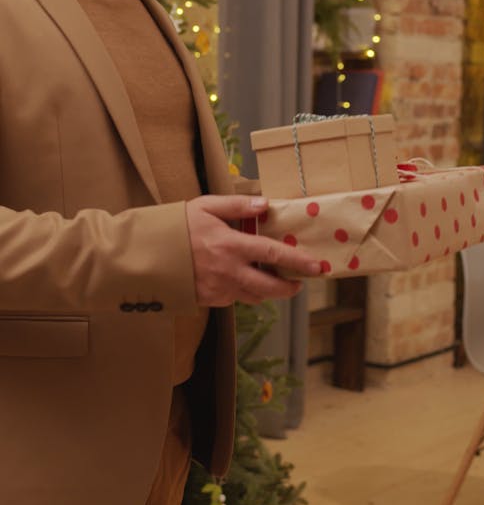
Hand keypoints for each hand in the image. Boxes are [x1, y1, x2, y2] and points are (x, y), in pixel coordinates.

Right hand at [186, 194, 321, 306]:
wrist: (145, 256)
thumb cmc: (176, 226)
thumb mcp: (205, 206)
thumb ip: (237, 205)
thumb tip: (265, 204)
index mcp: (231, 245)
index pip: (274, 255)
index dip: (298, 261)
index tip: (316, 266)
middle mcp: (229, 271)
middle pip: (271, 287)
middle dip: (290, 287)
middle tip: (299, 282)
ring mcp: (219, 289)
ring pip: (255, 297)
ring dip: (268, 291)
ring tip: (273, 281)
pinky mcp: (209, 300)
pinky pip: (235, 299)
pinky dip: (244, 291)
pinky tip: (241, 279)